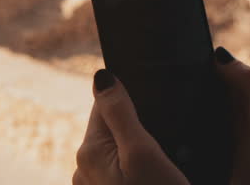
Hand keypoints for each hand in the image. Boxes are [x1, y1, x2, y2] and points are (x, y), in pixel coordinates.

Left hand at [72, 69, 188, 184]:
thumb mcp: (142, 152)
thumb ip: (121, 113)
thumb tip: (102, 76)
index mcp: (89, 151)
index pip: (106, 103)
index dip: (134, 100)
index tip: (157, 115)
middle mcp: (84, 168)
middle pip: (114, 125)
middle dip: (139, 125)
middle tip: (165, 145)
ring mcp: (96, 184)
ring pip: (120, 147)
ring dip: (140, 147)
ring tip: (164, 160)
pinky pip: (124, 168)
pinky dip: (139, 166)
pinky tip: (155, 175)